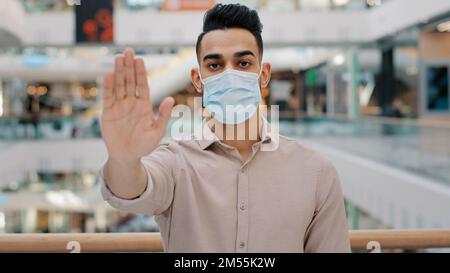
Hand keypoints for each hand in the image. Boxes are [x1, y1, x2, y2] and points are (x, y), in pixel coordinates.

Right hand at [101, 48, 173, 162]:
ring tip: (118, 58)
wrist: (127, 157)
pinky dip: (108, 87)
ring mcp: (119, 106)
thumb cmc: (144, 146)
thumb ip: (163, 115)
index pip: (142, 85)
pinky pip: (108, 97)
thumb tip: (171, 99)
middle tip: (128, 51)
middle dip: (129, 66)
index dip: (140, 72)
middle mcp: (131, 103)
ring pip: (119, 85)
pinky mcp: (108, 112)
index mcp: (143, 105)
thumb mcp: (157, 131)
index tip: (139, 59)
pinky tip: (109, 75)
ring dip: (118, 72)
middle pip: (129, 81)